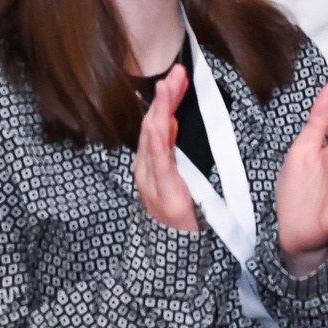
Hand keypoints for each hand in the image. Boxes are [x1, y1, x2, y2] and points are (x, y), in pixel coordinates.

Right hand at [132, 68, 198, 233]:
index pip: (156, 124)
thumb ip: (171, 150)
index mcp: (151, 164)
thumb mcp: (177, 177)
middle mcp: (147, 170)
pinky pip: (159, 164)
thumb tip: (172, 118)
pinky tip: (161, 123)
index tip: (177, 76)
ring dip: (161, 110)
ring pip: (153, 140)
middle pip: (152, 126)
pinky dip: (158, 140)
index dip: (165, 99)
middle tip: (175, 73)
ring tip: (168, 87)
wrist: (177, 254)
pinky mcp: (166, 196)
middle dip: (164, 98)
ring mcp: (153, 183)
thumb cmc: (181, 213)